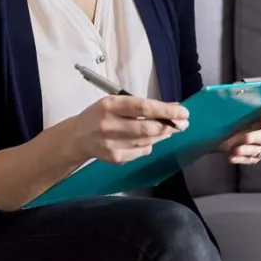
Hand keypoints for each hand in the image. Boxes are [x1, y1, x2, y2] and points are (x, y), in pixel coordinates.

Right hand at [68, 96, 188, 164]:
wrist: (77, 137)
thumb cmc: (101, 115)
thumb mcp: (117, 103)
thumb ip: (142, 105)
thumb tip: (173, 108)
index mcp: (110, 105)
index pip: (143, 108)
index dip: (165, 111)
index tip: (183, 112)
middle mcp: (109, 125)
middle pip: (147, 128)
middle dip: (169, 126)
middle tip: (183, 123)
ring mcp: (111, 144)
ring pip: (147, 142)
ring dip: (162, 135)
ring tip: (169, 129)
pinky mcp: (114, 158)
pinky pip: (141, 152)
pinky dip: (149, 145)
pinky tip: (149, 140)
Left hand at [217, 102, 260, 163]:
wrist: (236, 131)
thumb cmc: (247, 117)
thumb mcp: (249, 110)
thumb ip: (250, 104)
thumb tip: (248, 98)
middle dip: (257, 137)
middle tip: (246, 137)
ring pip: (258, 151)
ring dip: (247, 150)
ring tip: (236, 149)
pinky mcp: (255, 158)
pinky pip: (249, 160)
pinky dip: (240, 159)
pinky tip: (232, 157)